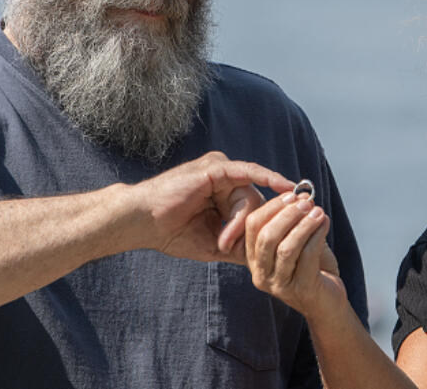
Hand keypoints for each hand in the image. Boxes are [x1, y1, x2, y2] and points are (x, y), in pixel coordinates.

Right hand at [135, 152, 293, 264]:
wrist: (142, 222)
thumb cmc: (172, 232)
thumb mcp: (212, 244)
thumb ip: (238, 246)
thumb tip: (265, 258)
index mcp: (224, 193)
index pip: (254, 209)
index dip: (257, 229)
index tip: (269, 244)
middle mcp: (225, 178)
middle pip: (254, 202)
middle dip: (246, 228)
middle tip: (225, 246)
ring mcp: (220, 170)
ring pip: (248, 195)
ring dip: (238, 221)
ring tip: (220, 240)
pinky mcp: (215, 167)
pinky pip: (248, 171)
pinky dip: (267, 177)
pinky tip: (284, 186)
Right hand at [245, 191, 345, 320]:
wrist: (328, 303)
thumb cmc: (312, 268)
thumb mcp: (298, 241)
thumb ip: (296, 221)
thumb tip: (302, 196)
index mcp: (254, 259)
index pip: (252, 227)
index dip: (271, 207)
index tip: (291, 194)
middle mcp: (261, 274)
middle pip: (266, 237)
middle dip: (287, 215)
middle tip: (306, 202)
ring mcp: (279, 285)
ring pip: (286, 248)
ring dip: (304, 225)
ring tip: (319, 212)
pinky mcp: (301, 290)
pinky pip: (307, 257)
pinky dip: (317, 236)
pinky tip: (325, 224)